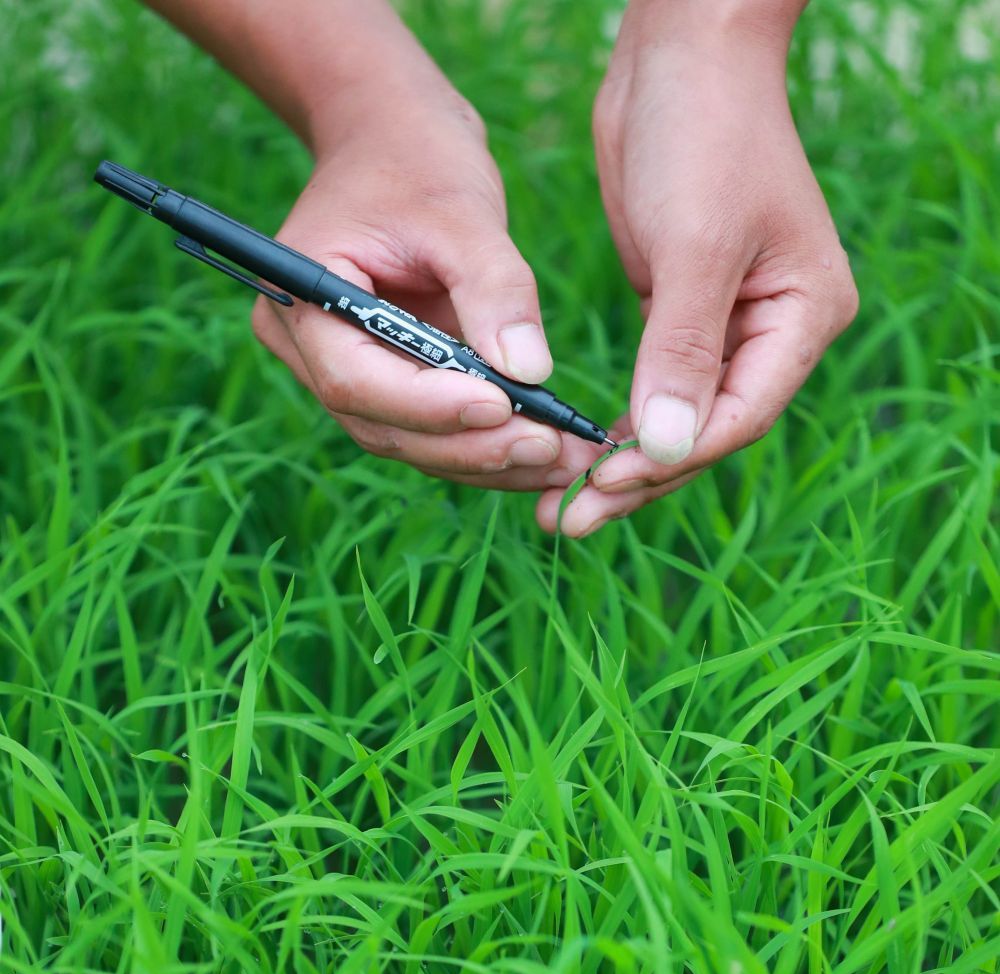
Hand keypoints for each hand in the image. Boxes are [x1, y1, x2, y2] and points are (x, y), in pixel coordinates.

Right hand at [252, 83, 596, 492]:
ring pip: (409, 441)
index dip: (430, 406)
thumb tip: (529, 373)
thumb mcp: (462, 209)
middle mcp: (307, 348)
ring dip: (486, 460)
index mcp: (302, 294)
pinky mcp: (384, 383)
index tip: (504, 407)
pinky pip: (429, 430)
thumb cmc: (416, 156)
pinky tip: (544, 450)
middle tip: (551, 449)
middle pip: (383, 425)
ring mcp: (342, 371)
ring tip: (562, 459)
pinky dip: (485, 445)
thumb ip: (493, 288)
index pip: (357, 379)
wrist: (392, 135)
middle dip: (470, 445)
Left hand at [536, 0, 858, 537]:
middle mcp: (773, 330)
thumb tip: (663, 450)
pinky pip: (653, 387)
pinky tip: (580, 458)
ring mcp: (728, 323)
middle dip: (638, 481)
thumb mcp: (694, 244)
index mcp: (803, 316)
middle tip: (566, 522)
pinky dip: (620, 423)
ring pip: (675, 419)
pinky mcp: (680, 310)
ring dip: (621, 465)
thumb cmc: (702, 133)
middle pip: (704, 432)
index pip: (738, 416)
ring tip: (560, 511)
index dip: (671, 458)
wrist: (680, 53)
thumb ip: (681, 351)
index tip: (604, 484)